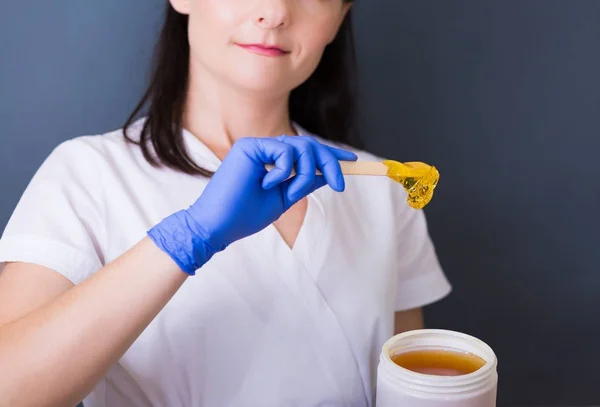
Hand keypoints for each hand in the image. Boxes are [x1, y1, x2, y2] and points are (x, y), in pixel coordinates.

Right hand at [148, 135, 356, 273]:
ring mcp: (257, 145)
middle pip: (309, 145)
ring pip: (301, 147)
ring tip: (292, 192)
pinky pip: (284, 150)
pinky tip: (268, 184)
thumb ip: (302, 183)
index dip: (330, 154)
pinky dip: (285, 170)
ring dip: (305, 173)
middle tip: (340, 184)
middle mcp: (265, 149)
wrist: (218, 226)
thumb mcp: (283, 199)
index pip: (307, 151)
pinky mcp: (249, 146)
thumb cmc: (244, 216)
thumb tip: (325, 175)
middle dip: (329, 162)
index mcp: (273, 161)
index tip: (352, 160)